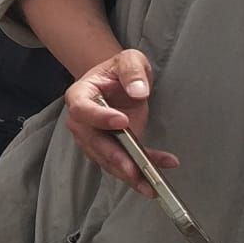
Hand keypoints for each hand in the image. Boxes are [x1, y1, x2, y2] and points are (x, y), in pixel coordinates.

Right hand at [62, 49, 174, 197]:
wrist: (118, 82)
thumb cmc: (119, 70)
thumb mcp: (128, 59)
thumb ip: (132, 70)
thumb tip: (138, 90)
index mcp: (80, 95)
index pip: (83, 109)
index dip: (100, 118)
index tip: (122, 122)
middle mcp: (82, 121)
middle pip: (93, 142)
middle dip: (114, 157)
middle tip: (133, 168)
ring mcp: (94, 139)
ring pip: (107, 160)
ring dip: (129, 174)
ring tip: (151, 183)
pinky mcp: (111, 150)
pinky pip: (125, 163)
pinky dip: (144, 168)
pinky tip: (163, 165)